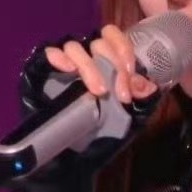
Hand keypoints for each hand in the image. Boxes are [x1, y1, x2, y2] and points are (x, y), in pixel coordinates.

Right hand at [5, 25, 163, 191]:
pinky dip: (58, 57)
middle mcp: (85, 55)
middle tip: (120, 95)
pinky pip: (48, 53)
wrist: (71, 156)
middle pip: (98, 43)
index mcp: (106, 58)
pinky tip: (67, 69)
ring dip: (90, 67)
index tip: (130, 77)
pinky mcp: (43, 70)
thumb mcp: (129, 115)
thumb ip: (140, 98)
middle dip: (113, 66)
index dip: (123, 50)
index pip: (113, 36)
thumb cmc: (102, 130)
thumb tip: (148, 86)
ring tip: (99, 91)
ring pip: (75, 47)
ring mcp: (64, 62)